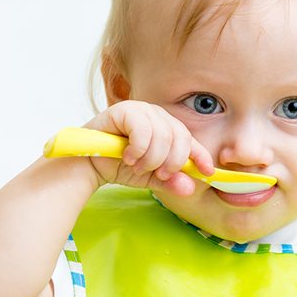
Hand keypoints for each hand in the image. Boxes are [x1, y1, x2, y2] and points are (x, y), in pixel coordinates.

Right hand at [83, 100, 214, 195]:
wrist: (89, 164)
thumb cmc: (119, 165)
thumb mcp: (151, 178)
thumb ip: (170, 182)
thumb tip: (190, 187)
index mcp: (167, 128)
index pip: (191, 140)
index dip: (201, 155)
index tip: (207, 172)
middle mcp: (157, 115)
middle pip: (180, 138)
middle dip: (172, 162)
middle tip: (158, 174)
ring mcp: (142, 110)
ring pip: (163, 136)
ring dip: (151, 159)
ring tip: (137, 166)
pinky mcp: (124, 110)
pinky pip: (143, 131)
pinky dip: (138, 149)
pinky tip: (127, 156)